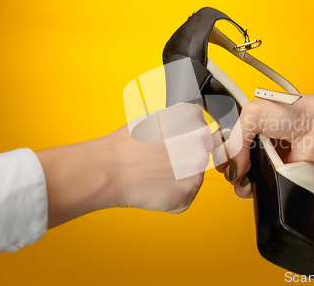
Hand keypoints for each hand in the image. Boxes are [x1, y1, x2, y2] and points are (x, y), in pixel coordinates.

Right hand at [38, 103, 210, 227]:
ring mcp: (198, 166)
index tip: (168, 144)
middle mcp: (201, 139)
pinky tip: (156, 187)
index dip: (182, 139)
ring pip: (193, 174)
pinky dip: (173, 195)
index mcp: (192, 117)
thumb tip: (187, 126)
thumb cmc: (127, 143)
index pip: (198, 129)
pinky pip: (185, 194)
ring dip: (179, 177)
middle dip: (183, 158)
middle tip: (159, 161)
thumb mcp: (155, 117)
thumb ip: (178, 121)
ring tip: (156, 174)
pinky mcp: (190, 190)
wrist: (112, 168)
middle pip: (198, 152)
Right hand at [215, 91, 313, 197]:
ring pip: (240, 176)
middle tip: (235, 166)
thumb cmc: (295, 113)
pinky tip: (250, 186)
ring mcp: (264, 160)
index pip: (223, 142)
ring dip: (236, 180)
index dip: (221, 150)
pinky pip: (257, 186)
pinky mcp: (275, 174)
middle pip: (228, 161)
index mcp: (248, 126)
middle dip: (226, 167)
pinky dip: (250, 189)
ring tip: (241, 179)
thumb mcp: (253, 113)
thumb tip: (234, 166)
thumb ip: (235, 137)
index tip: (225, 154)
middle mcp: (254, 143)